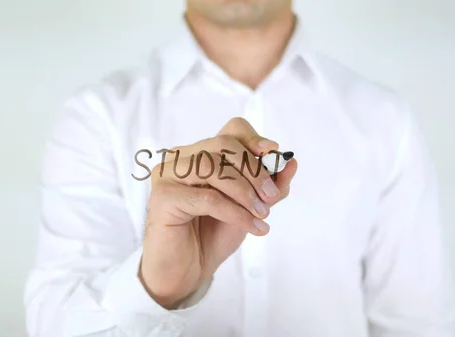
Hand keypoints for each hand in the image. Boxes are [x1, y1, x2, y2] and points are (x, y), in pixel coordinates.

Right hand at [139, 117, 297, 308]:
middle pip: (223, 144)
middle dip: (254, 169)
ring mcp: (168, 174)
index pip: (231, 130)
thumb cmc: (213, 235)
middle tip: (271, 196)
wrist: (187, 271)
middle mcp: (182, 158)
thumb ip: (271, 186)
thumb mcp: (251, 207)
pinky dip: (236, 212)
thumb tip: (291, 162)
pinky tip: (252, 226)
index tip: (274, 155)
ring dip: (246, 191)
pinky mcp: (163, 197)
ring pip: (214, 167)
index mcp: (202, 153)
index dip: (254, 139)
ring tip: (262, 214)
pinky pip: (208, 198)